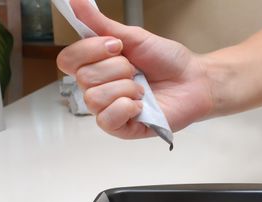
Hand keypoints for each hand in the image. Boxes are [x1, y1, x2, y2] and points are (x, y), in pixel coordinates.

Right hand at [56, 0, 212, 138]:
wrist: (193, 80)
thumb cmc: (167, 61)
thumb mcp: (133, 37)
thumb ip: (100, 23)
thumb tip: (76, 2)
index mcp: (97, 66)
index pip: (68, 60)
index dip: (90, 50)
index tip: (116, 46)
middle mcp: (98, 88)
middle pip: (83, 78)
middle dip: (117, 68)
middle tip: (137, 70)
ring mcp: (109, 110)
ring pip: (94, 98)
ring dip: (125, 88)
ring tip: (142, 89)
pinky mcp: (121, 129)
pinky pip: (106, 120)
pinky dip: (127, 107)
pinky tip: (141, 105)